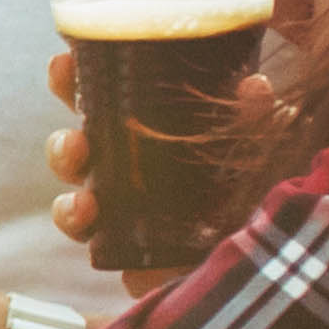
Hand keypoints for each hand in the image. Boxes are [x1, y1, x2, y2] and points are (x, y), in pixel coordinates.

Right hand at [44, 46, 274, 292]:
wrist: (261, 268)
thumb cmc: (260, 203)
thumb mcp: (264, 155)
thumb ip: (258, 123)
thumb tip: (253, 84)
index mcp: (156, 134)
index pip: (110, 99)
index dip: (79, 79)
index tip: (64, 60)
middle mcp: (131, 166)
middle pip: (80, 139)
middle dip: (64, 132)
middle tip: (74, 138)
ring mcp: (120, 206)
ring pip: (73, 180)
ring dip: (65, 165)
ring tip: (79, 171)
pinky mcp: (116, 244)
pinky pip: (78, 227)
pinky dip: (71, 215)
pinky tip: (85, 212)